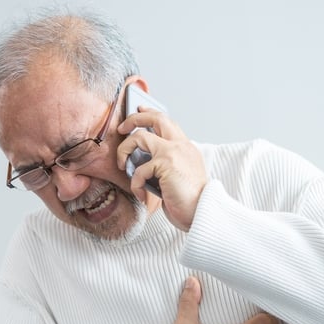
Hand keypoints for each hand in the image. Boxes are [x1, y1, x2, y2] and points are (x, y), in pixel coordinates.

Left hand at [116, 106, 206, 231]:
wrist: (202, 212)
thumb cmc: (190, 200)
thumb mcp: (179, 176)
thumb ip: (165, 164)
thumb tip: (140, 161)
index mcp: (186, 147)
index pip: (167, 122)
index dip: (150, 114)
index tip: (138, 111)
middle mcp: (181, 145)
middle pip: (156, 118)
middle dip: (134, 119)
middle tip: (122, 128)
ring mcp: (173, 152)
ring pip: (139, 137)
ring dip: (124, 150)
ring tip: (122, 165)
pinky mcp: (165, 164)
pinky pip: (139, 169)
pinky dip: (135, 184)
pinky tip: (141, 195)